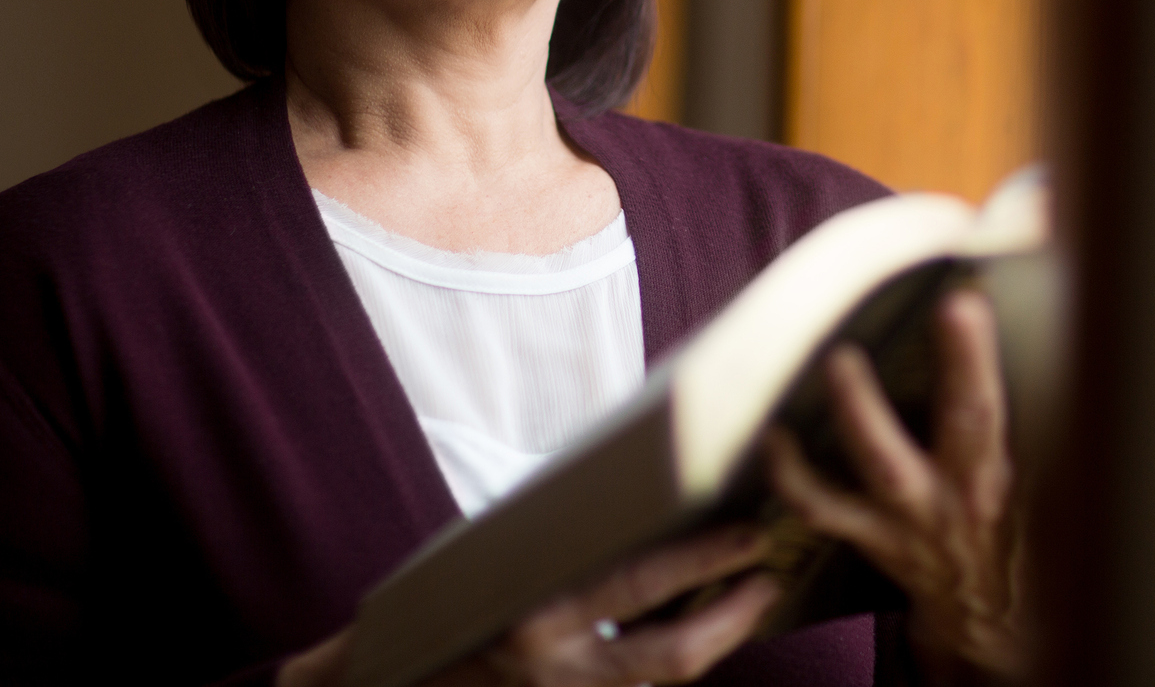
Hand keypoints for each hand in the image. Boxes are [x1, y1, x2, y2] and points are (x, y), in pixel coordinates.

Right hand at [279, 525, 779, 686]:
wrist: (387, 678)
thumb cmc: (444, 592)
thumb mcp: (499, 544)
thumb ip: (564, 527)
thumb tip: (645, 487)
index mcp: (533, 608)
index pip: (639, 581)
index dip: (705, 560)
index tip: (749, 532)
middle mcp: (551, 664)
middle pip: (668, 651)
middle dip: (730, 612)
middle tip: (767, 570)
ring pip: (661, 678)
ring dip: (714, 638)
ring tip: (750, 597)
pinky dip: (674, 656)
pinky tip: (703, 623)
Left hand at [764, 288, 1024, 680]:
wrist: (984, 610)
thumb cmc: (1010, 522)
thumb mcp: (1043, 479)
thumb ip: (1042, 417)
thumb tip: (1031, 329)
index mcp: (1010, 472)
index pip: (1023, 408)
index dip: (1008, 360)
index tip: (995, 301)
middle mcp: (966, 492)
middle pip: (972, 422)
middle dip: (968, 363)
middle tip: (957, 306)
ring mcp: (913, 517)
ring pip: (884, 466)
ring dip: (861, 411)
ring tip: (842, 358)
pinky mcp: (869, 534)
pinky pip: (822, 507)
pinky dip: (791, 472)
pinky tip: (773, 431)